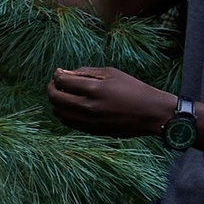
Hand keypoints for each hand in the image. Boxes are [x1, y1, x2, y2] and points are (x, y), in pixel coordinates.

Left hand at [47, 66, 182, 139]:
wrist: (151, 113)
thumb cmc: (133, 89)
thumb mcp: (111, 73)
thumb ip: (86, 72)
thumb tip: (63, 73)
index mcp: (94, 89)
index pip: (62, 82)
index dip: (57, 76)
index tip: (59, 73)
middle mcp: (89, 107)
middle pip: (56, 98)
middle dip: (52, 88)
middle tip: (56, 83)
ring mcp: (90, 121)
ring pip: (59, 113)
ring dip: (56, 102)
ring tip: (63, 94)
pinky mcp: (93, 131)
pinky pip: (69, 123)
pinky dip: (64, 114)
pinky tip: (70, 106)